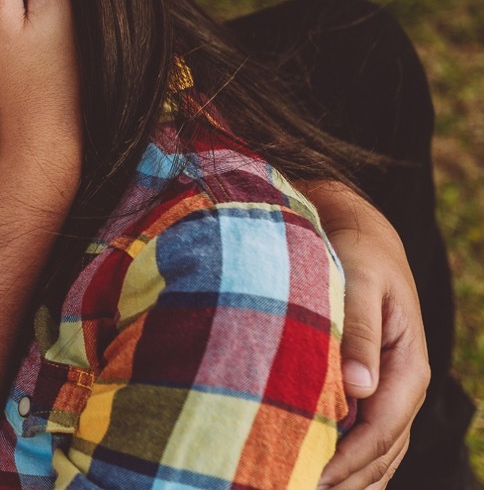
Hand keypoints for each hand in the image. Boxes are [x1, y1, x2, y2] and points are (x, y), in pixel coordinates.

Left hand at [297, 180, 429, 488]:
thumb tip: (357, 387)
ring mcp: (389, 390)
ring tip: (301, 487)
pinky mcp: (371, 388)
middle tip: (292, 489)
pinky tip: (323, 479)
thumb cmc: (356, 255)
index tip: (311, 478)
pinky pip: (367, 438)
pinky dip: (350, 464)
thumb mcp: (359, 283)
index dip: (347, 461)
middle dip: (345, 480)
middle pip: (380, 452)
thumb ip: (358, 332)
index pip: (380, 429)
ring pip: (377, 452)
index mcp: (406, 366)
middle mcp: (403, 385)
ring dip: (348, 479)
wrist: (362, 234)